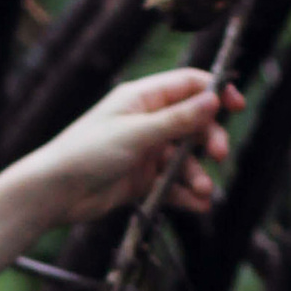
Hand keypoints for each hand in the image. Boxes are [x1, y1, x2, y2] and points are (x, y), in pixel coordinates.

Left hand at [26, 69, 236, 228]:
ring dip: (198, 173)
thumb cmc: (86, 152)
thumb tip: (214, 99)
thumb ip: (177, 120)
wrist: (54, 193)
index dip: (215, 92)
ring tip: (203, 190)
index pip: (188, 85)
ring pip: (184, 158)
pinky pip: (172, 183)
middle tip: (219, 155)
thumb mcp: (136, 133)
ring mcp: (145, 151)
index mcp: (142, 99)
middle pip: (193, 123)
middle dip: (209, 139)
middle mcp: (147, 122)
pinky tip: (198, 204)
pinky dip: (185, 193)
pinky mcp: (142, 180)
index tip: (236, 105)